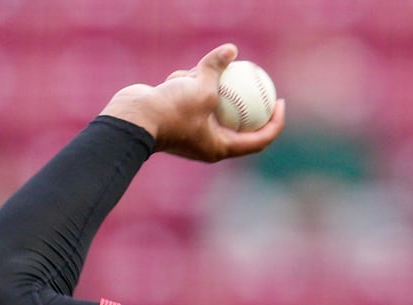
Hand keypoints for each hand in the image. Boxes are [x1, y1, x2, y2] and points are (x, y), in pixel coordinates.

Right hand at [100, 43, 285, 162]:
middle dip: (244, 99)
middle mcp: (207, 142)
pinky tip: (177, 78)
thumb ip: (217, 69)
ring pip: (209, 101)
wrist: (132, 117)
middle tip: (259, 81)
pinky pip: (190, 95)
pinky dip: (186, 84)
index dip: (275, 123)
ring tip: (196, 76)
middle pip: (236, 120)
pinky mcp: (176, 116)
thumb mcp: (202, 88)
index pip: (258, 140)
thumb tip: (232, 49)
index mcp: (220, 148)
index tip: (280, 101)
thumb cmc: (171, 111)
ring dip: (204, 84)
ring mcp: (191, 129)